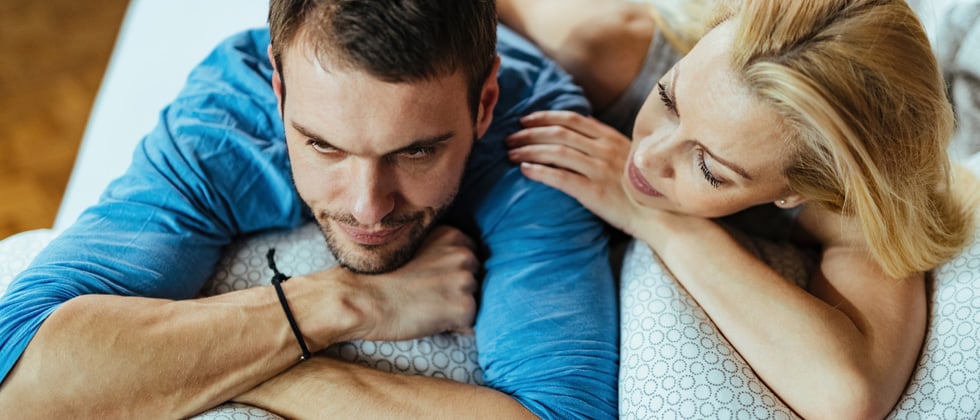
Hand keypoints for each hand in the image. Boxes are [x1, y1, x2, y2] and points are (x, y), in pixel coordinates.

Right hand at [348, 225, 479, 341]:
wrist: (362, 298)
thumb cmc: (380, 276)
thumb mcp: (414, 248)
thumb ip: (440, 252)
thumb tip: (460, 270)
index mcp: (453, 235)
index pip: (471, 259)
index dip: (453, 275)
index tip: (433, 282)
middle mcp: (465, 254)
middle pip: (477, 280)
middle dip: (459, 291)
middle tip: (428, 297)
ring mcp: (466, 280)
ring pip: (475, 302)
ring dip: (456, 309)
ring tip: (427, 309)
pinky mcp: (465, 307)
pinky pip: (470, 324)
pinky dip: (455, 328)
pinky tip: (430, 321)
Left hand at [506, 111, 643, 234]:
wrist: (658, 215)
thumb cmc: (641, 188)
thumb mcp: (627, 155)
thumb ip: (605, 141)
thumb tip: (581, 125)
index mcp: (612, 138)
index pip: (572, 119)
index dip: (545, 117)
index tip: (525, 120)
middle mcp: (604, 149)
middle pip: (559, 133)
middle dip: (529, 134)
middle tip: (510, 139)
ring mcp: (599, 169)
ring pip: (555, 152)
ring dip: (528, 151)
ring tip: (511, 154)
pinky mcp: (594, 191)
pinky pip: (560, 177)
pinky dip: (539, 171)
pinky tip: (524, 171)